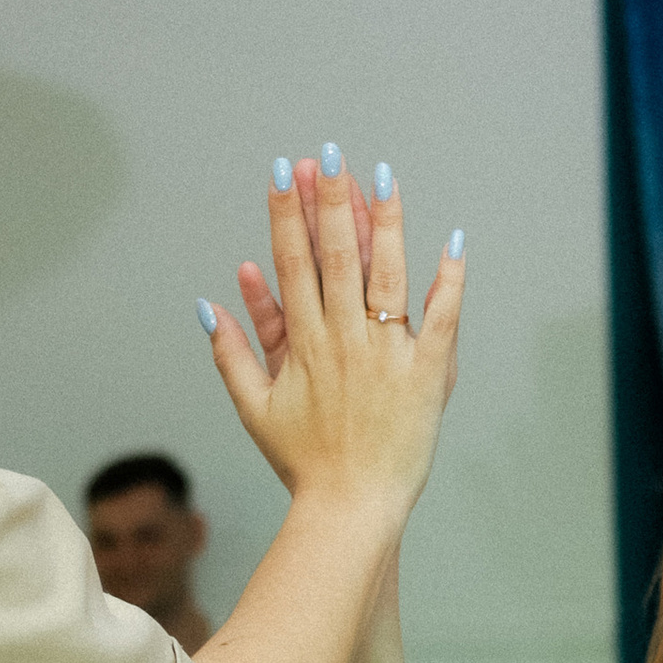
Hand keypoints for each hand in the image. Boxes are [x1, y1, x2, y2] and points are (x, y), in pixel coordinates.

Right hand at [205, 152, 463, 524]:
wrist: (349, 509)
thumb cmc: (303, 463)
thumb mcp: (255, 408)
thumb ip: (231, 352)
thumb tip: (208, 304)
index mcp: (303, 343)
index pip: (294, 264)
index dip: (287, 213)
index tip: (283, 171)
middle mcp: (344, 340)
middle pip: (337, 256)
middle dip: (331, 200)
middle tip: (329, 153)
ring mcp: (387, 355)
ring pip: (385, 275)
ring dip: (383, 222)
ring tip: (382, 175)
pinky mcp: (426, 375)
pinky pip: (442, 321)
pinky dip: (449, 282)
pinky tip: (453, 242)